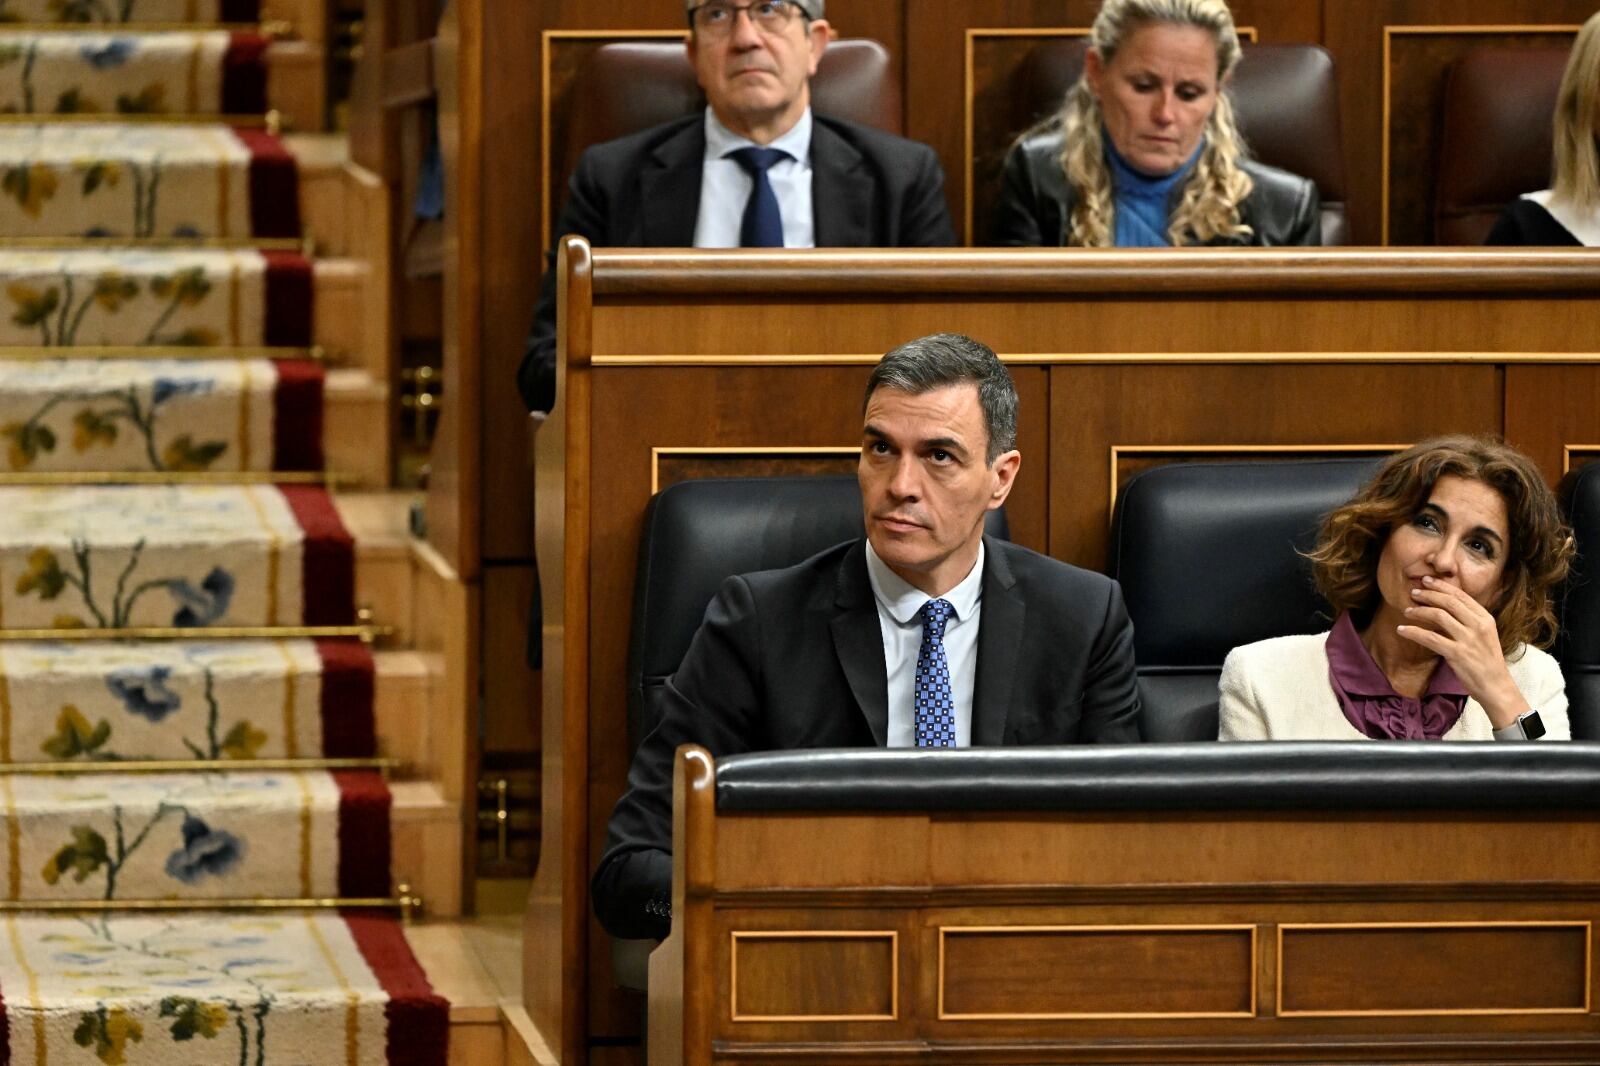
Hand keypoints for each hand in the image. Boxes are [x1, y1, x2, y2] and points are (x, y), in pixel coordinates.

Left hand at [1397, 576, 1528, 728]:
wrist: (1496, 686)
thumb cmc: (1486, 660)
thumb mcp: (1483, 634)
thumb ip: (1468, 620)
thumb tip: (1444, 606)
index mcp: (1485, 618)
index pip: (1461, 596)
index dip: (1442, 586)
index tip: (1426, 581)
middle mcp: (1478, 625)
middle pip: (1448, 602)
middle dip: (1428, 594)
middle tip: (1413, 592)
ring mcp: (1468, 639)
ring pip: (1438, 616)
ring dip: (1419, 611)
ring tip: (1407, 611)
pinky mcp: (1457, 654)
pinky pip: (1430, 638)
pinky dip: (1413, 632)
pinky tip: (1402, 630)